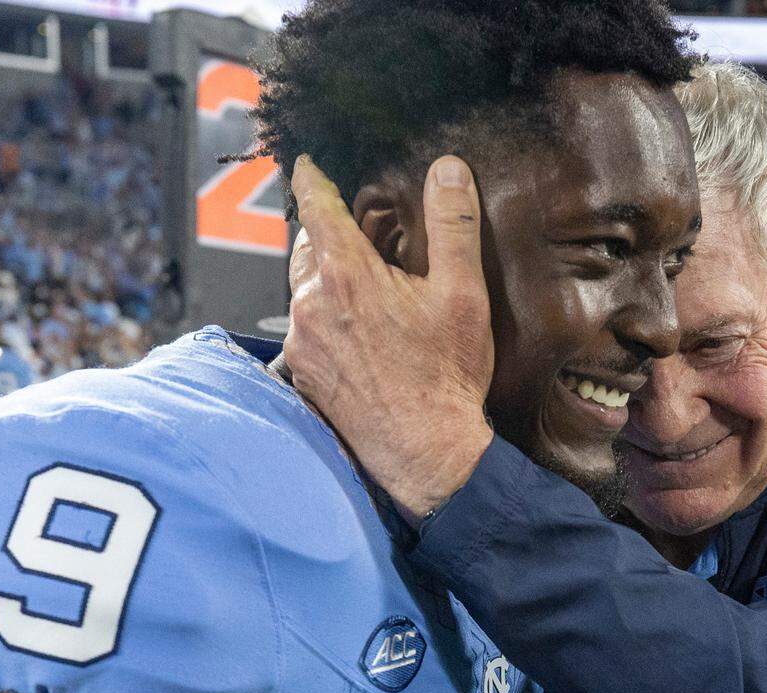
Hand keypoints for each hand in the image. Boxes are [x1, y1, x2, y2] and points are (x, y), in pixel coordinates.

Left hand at [286, 154, 494, 521]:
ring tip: (368, 300)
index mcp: (346, 274)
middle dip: (328, 238)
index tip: (309, 165)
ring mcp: (302, 344)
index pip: (316, 204)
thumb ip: (454, 226)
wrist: (426, 454)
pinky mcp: (303, 377)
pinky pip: (305, 335)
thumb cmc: (446, 379)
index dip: (314, 178)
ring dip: (327, 287)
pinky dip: (325, 328)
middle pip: (307, 248)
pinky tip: (360, 343)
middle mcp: (311, 305)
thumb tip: (448, 169)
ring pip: (304, 293)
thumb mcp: (463, 295)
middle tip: (361, 244)